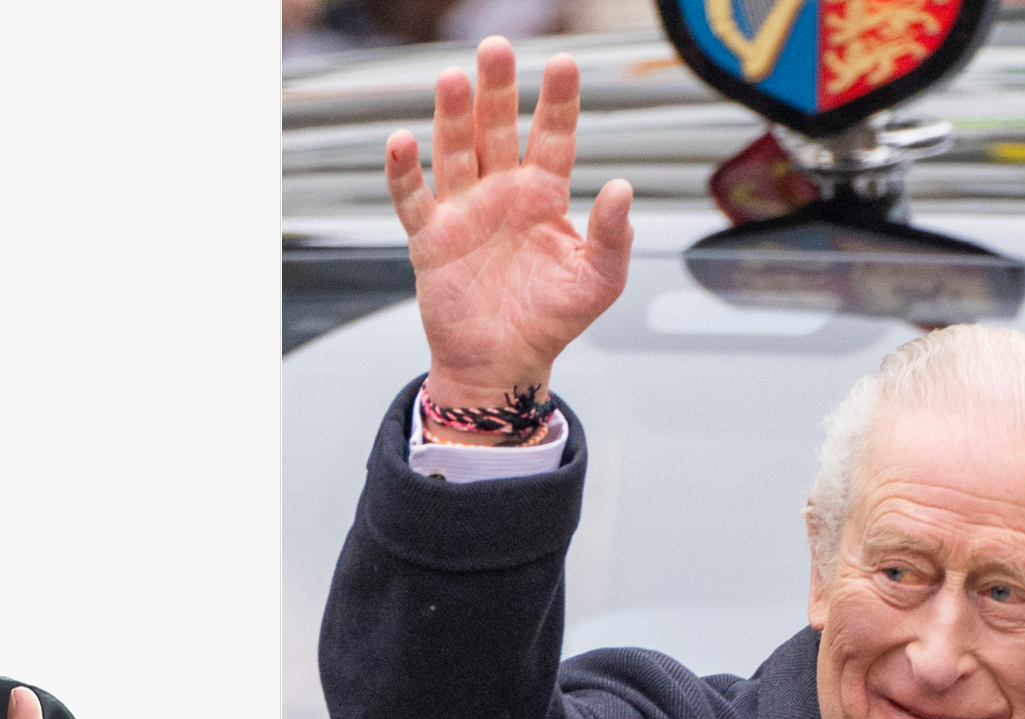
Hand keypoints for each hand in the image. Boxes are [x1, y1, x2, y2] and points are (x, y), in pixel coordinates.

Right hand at [387, 36, 633, 414]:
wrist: (501, 364)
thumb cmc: (551, 321)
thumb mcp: (599, 281)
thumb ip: (614, 236)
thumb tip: (622, 188)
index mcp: (544, 195)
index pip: (554, 136)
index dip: (558, 101)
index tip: (564, 63)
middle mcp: (501, 192)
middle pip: (498, 129)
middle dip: (498, 90)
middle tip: (496, 48)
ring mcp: (463, 212)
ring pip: (455, 152)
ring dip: (452, 116)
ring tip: (452, 78)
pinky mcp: (430, 240)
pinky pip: (413, 199)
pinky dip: (404, 172)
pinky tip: (402, 142)